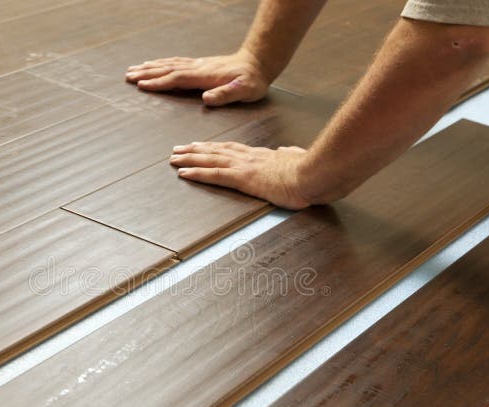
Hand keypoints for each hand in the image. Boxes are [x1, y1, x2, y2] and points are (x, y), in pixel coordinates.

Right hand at [125, 50, 270, 105]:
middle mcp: (198, 68)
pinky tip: (157, 65)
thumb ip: (225, 95)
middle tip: (128, 75)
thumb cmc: (252, 80)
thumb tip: (207, 99)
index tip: (141, 85)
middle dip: (147, 73)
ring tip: (135, 69)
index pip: (177, 79)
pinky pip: (176, 63)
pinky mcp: (201, 65)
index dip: (159, 83)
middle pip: (167, 70)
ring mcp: (198, 65)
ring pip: (170, 65)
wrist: (259, 62)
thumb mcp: (244, 91)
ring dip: (151, 67)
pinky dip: (163, 64)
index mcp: (204, 76)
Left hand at [170, 142, 312, 209]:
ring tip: (174, 158)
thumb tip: (287, 150)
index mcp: (261, 155)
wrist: (314, 173)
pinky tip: (184, 173)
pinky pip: (214, 175)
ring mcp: (244, 166)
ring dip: (190, 158)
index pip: (232, 149)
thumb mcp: (298, 159)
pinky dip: (197, 173)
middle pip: (216, 151)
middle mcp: (249, 157)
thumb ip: (289, 154)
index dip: (214, 147)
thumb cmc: (310, 171)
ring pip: (210, 159)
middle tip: (178, 149)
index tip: (201, 145)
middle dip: (195, 150)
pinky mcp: (243, 178)